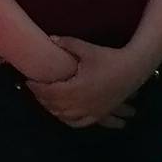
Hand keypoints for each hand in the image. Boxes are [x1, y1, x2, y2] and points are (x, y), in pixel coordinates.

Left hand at [29, 36, 147, 130]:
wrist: (133, 70)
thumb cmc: (109, 58)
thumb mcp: (87, 49)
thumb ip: (67, 44)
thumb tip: (51, 38)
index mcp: (75, 88)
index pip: (49, 92)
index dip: (37, 88)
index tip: (28, 81)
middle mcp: (80, 103)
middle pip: (54, 106)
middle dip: (42, 98)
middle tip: (35, 89)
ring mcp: (90, 111)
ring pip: (64, 116)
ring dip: (52, 110)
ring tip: (46, 100)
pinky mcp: (98, 114)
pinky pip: (79, 123)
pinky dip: (68, 120)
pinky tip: (64, 115)